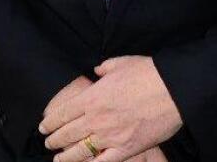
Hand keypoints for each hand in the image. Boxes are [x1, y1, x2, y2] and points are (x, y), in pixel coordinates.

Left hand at [40, 57, 181, 161]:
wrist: (173, 89)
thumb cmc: (147, 73)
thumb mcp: (120, 63)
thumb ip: (104, 68)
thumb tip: (97, 70)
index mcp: (92, 97)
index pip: (63, 113)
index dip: (50, 121)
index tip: (43, 126)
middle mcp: (96, 118)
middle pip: (67, 133)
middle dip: (54, 139)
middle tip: (47, 142)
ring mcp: (111, 136)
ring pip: (80, 151)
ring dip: (65, 157)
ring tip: (57, 160)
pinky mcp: (127, 149)